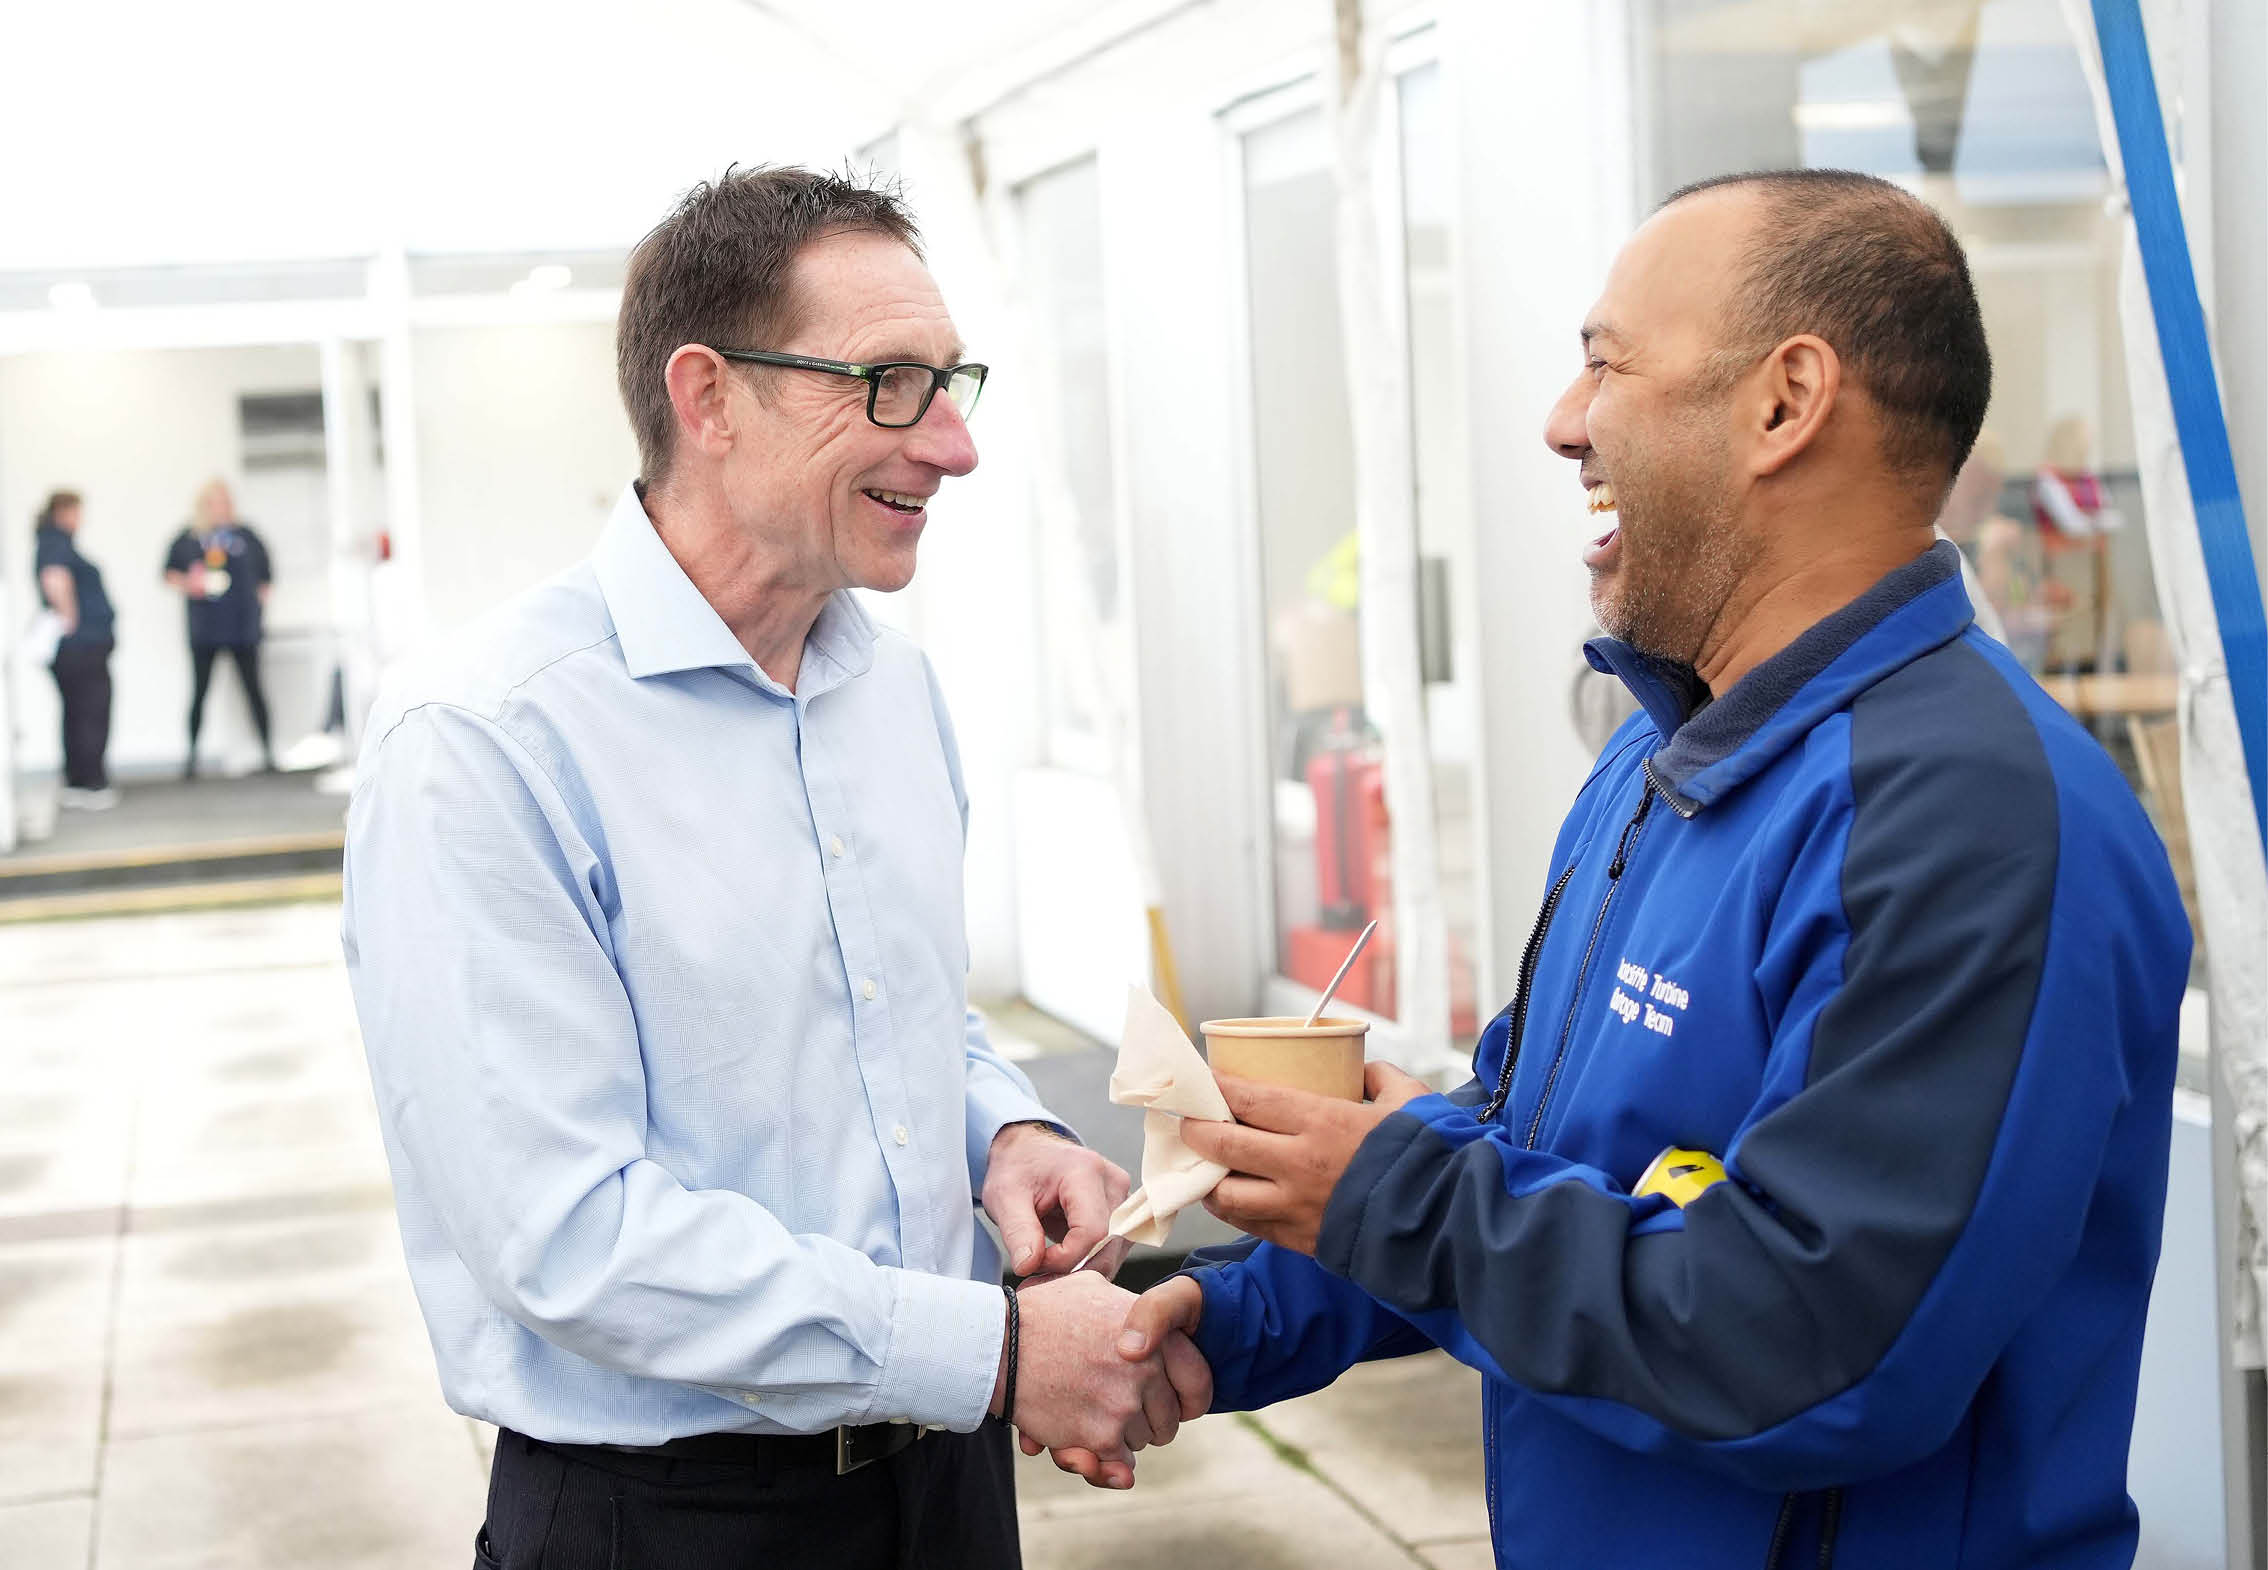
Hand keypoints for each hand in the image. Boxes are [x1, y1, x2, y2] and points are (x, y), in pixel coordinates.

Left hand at [983, 1122, 1131, 1278]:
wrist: (1028, 1152)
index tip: (1035, 1261)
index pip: (1091, 1233)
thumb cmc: (1017, 1170)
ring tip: (1051, 1260)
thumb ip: (1018, 1232)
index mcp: (1085, 1172)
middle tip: (1042, 1271)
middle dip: (1075, 1268)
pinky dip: (1090, 1259)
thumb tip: (1028, 1266)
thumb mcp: (1004, 1197)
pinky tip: (1065, 1255)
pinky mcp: (1122, 1210)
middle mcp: (1112, 1182)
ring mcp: (1122, 1196)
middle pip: (1108, 1245)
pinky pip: (1113, 1247)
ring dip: (1083, 1265)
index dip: (1064, 1258)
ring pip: (1114, 1251)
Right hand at [1030, 1275, 1212, 1487]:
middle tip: (1117, 1406)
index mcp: (1154, 1334)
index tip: (1176, 1403)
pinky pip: (1120, 1462)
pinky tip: (1084, 1434)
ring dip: (1124, 1436)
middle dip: (1148, 1418)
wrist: (999, 1346)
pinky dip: (1105, 1457)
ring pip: (1144, 1441)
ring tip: (1093, 1412)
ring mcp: (1126, 1404)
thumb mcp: (1093, 1287)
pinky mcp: (1101, 1436)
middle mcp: (1147, 1369)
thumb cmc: (1044, 1315)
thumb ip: (1123, 1296)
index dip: (1189, 1397)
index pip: (1199, 1380)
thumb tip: (1136, 1255)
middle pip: (1169, 1418)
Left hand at [1180, 1062, 1429, 1254]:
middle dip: (1195, 1130)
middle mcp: (1297, 1164)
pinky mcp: (1301, 1241)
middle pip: (1223, 1144)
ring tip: (1205, 1166)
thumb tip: (1362, 1072)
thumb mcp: (1410, 1100)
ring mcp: (1295, 1207)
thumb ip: (1380, 1078)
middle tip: (1187, 1121)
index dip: (1214, 1088)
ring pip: (1227, 1194)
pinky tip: (1231, 1198)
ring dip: (1208, 1178)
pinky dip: (1233, 1210)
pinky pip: (1250, 1225)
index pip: (1247, 1098)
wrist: (1447, 1223)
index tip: (1199, 1080)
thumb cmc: (1430, 1155)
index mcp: (1320, 1122)